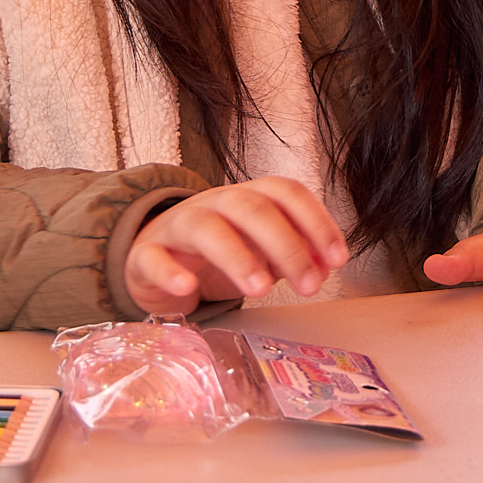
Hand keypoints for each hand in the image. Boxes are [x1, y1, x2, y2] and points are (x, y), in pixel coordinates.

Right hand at [125, 177, 349, 312]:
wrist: (154, 257)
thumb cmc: (216, 253)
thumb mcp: (260, 252)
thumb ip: (294, 254)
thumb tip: (327, 265)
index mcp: (247, 198)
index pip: (285, 193)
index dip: (316, 222)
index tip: (337, 258)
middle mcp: (213, 204)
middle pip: (250, 207)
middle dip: (286, 245)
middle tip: (309, 285)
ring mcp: (177, 226)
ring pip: (206, 227)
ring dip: (237, 256)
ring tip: (261, 289)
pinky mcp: (145, 254)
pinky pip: (153, 257)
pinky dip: (170, 272)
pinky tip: (187, 288)